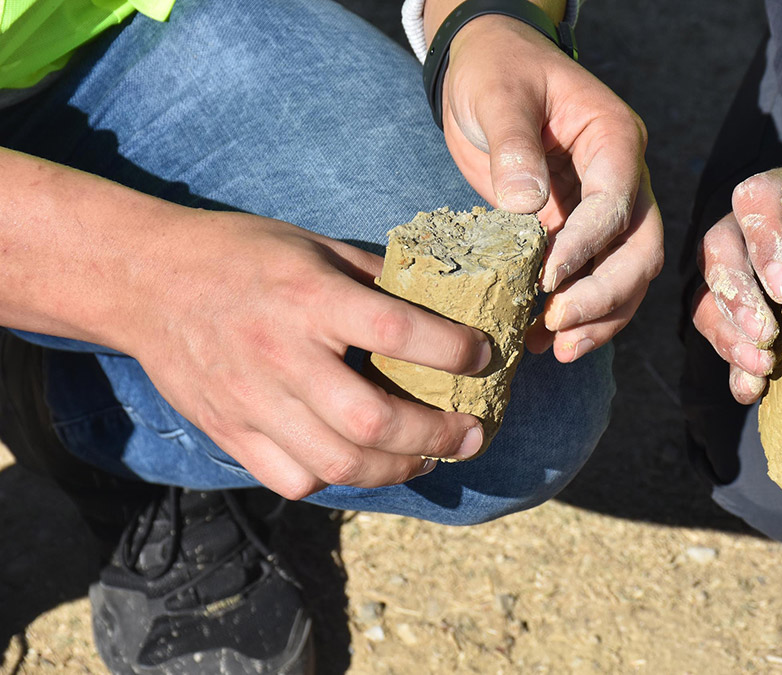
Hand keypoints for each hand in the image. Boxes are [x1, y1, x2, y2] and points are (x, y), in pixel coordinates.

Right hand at [124, 210, 493, 499]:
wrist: (144, 279)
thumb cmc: (240, 255)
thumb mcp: (314, 246)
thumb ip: (374, 278)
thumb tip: (442, 302)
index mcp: (310, 298)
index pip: (399, 331)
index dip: (454, 351)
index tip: (484, 357)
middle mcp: (282, 354)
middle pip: (373, 419)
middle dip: (438, 435)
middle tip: (472, 433)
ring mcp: (252, 400)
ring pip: (339, 462)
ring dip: (399, 467)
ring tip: (430, 457)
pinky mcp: (230, 430)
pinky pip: (294, 478)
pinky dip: (336, 479)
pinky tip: (360, 461)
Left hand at [438, 14, 663, 362]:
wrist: (489, 69)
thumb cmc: (497, 71)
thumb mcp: (497, 95)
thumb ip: (514, 145)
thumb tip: (525, 205)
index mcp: (614, 138)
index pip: (616, 203)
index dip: (587, 247)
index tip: (547, 279)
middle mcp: (623, 178)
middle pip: (638, 249)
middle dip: (603, 295)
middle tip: (556, 325)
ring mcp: (606, 209)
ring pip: (626, 274)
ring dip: (597, 317)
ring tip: (553, 349)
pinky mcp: (580, 232)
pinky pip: (593, 279)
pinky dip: (576, 312)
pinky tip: (541, 340)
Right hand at [691, 150, 781, 403]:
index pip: (755, 202)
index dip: (763, 243)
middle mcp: (746, 225)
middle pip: (720, 252)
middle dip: (738, 298)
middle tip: (768, 336)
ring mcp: (735, 266)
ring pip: (710, 294)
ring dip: (728, 335)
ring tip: (762, 367)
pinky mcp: (734, 305)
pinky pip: (717, 330)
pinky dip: (731, 362)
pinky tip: (751, 390)